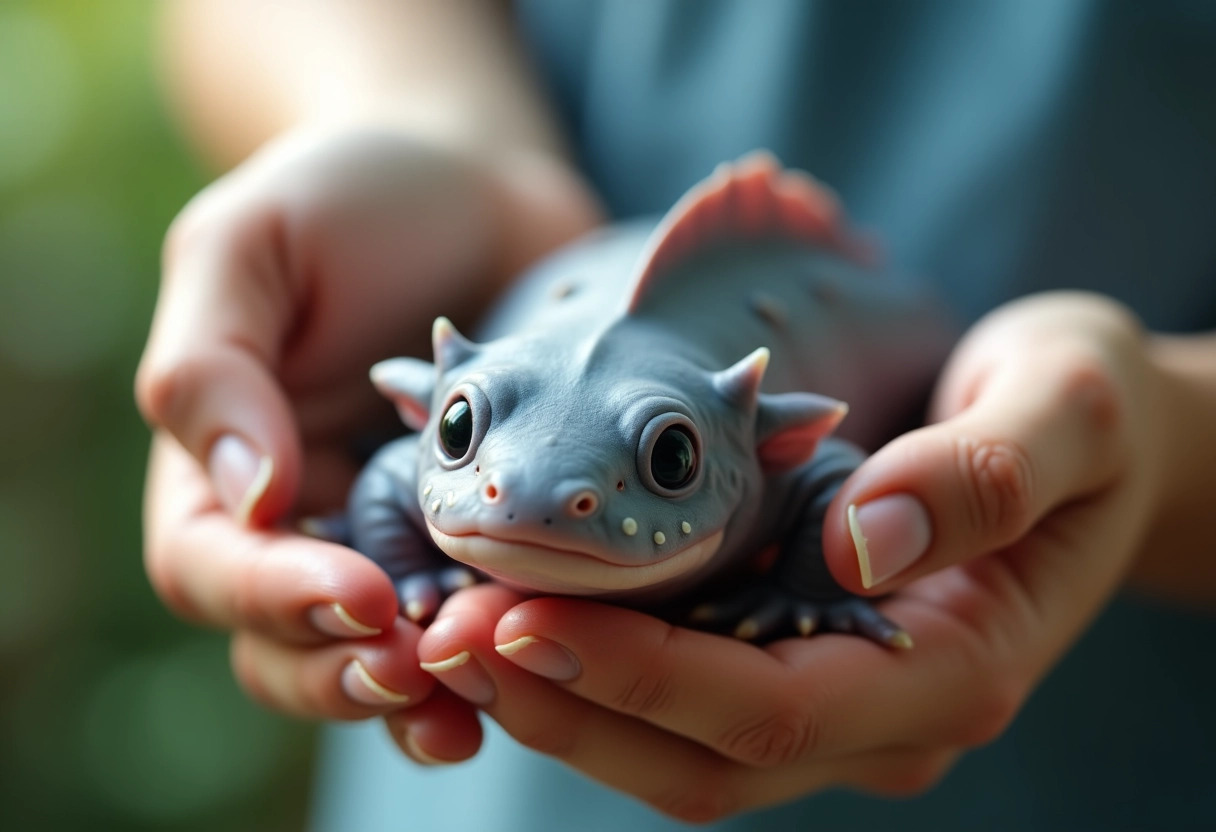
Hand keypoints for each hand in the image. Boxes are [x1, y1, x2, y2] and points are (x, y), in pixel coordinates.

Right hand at [135, 126, 598, 741]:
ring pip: (375, 653)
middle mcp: (298, 517)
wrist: (481, 192)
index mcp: (217, 459)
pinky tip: (536, 660)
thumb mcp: (253, 244)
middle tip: (420, 667)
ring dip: (419, 691)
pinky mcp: (475, 539)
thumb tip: (251, 498)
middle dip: (347, 668)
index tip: (359, 591)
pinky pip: (469, 618)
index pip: (214, 563)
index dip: (276, 596)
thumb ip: (215, 364)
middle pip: (287, 639)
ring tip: (476, 699)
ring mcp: (389, 535)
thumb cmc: (356, 198)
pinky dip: (493, 653)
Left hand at [405, 291, 1168, 818]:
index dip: (637, 676)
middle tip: (448, 632)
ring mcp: (833, 697)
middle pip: (696, 754)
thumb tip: (868, 537)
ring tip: (453, 627)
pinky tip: (516, 611)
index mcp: (948, 669)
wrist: (1090, 440)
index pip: (766, 710)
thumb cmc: (1083, 419)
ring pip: (670, 745)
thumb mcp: (1067, 411)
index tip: (520, 616)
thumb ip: (987, 472)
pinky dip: (588, 669)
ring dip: (556, 696)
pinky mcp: (792, 658)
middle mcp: (880, 711)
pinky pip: (674, 696)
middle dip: (563, 702)